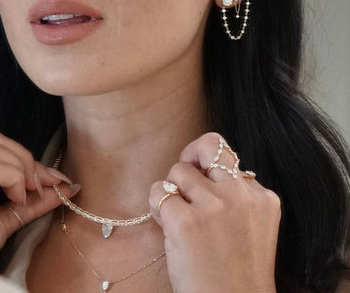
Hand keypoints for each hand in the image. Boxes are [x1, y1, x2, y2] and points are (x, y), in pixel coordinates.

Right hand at [0, 129, 77, 268]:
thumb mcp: (4, 221)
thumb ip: (30, 201)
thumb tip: (63, 186)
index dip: (20, 154)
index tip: (48, 176)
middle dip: (23, 157)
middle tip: (41, 183)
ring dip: (21, 168)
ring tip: (27, 194)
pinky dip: (14, 179)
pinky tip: (17, 199)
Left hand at [149, 132, 279, 292]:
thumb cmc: (236, 273)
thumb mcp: (251, 227)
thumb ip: (234, 196)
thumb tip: (197, 170)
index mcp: (262, 197)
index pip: (228, 158)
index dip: (209, 171)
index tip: (204, 188)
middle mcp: (241, 196)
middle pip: (208, 145)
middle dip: (190, 157)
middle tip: (183, 181)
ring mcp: (214, 206)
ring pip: (178, 170)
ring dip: (171, 190)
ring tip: (177, 216)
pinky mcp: (186, 221)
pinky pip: (159, 192)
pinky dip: (156, 206)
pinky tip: (166, 226)